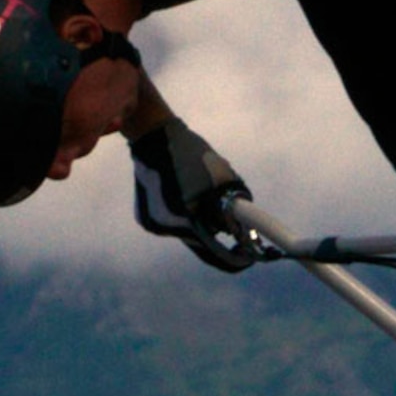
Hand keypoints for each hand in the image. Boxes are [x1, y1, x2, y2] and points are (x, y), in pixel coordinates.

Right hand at [129, 118, 255, 272]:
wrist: (154, 138)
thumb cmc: (192, 153)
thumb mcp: (222, 176)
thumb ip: (234, 206)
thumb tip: (243, 229)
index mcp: (186, 218)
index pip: (216, 252)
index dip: (236, 257)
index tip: (249, 256)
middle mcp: (166, 227)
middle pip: (201, 240)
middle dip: (216, 229)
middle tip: (231, 219)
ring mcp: (154, 225)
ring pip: (187, 231)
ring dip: (199, 220)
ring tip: (199, 190)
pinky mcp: (146, 219)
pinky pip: (172, 223)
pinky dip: (182, 214)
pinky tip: (180, 192)